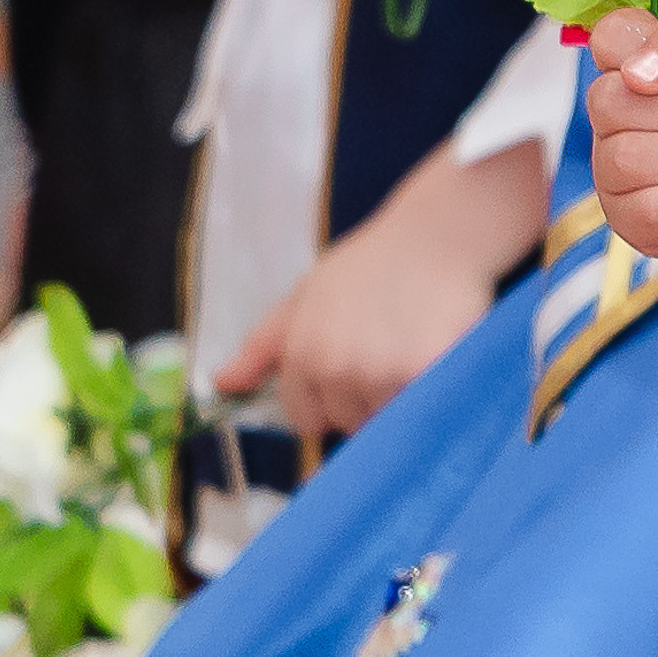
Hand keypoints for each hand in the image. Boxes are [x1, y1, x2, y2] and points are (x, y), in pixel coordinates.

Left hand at [215, 137, 549, 434]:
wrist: (436, 232)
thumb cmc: (373, 262)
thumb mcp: (307, 295)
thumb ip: (264, 345)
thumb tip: (221, 385)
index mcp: (303, 353)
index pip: (307, 419)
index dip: (330, 399)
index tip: (354, 367)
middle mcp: (337, 368)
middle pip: (349, 424)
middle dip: (367, 399)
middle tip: (390, 349)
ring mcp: (382, 373)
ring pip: (387, 423)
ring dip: (401, 399)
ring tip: (415, 350)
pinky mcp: (427, 373)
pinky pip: (423, 413)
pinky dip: (432, 395)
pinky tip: (437, 357)